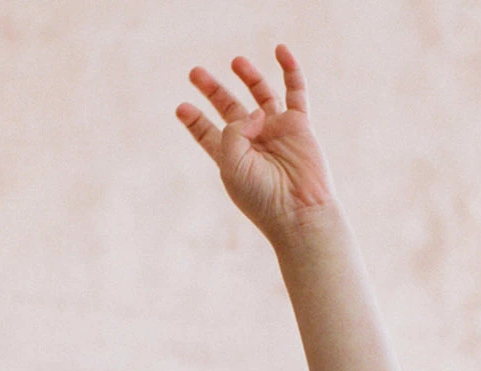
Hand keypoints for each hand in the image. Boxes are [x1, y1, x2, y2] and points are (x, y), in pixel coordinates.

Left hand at [177, 44, 337, 246]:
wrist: (299, 210)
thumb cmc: (262, 195)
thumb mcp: (233, 163)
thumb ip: (233, 130)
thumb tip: (256, 110)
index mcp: (231, 158)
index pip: (208, 134)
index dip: (194, 121)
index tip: (181, 107)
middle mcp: (253, 142)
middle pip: (229, 109)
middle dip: (213, 91)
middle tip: (194, 72)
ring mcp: (276, 131)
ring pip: (260, 95)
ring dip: (248, 77)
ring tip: (235, 61)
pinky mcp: (299, 125)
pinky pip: (296, 91)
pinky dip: (290, 69)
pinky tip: (281, 50)